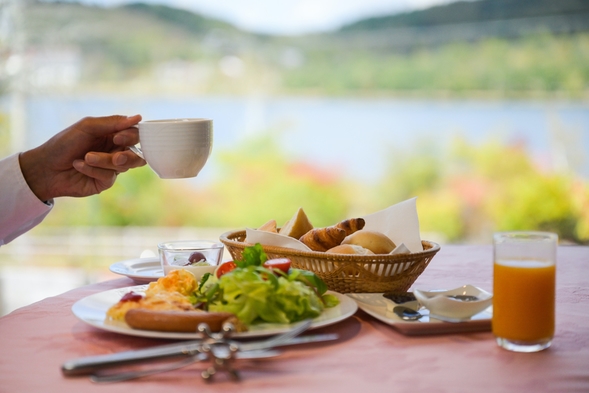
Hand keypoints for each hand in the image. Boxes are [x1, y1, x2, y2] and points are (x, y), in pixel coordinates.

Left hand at [19, 115, 145, 200]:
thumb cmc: (64, 143)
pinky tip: (78, 165)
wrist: (46, 167)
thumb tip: (138, 118)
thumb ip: (112, 122)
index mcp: (114, 135)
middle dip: (128, 156)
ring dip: (104, 161)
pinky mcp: (105, 182)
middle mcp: (116, 151)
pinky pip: (109, 176)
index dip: (131, 137)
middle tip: (116, 157)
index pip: (135, 135)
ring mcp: (112, 168)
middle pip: (137, 155)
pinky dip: (93, 170)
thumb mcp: (87, 127)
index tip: (117, 137)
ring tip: (86, 158)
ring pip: (123, 166)